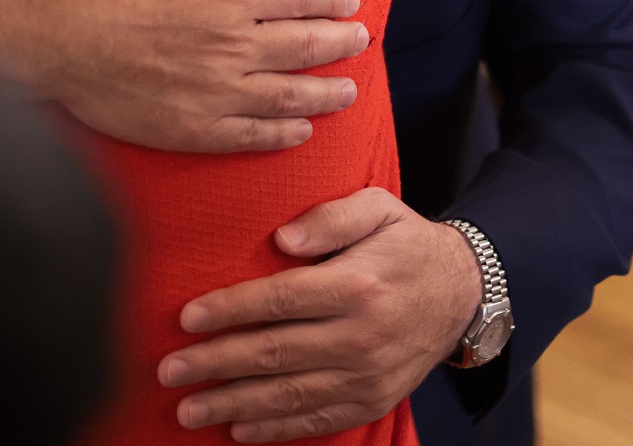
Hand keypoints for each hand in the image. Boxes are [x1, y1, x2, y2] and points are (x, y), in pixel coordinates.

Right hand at [0, 0, 366, 152]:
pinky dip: (283, 134)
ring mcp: (216, 92)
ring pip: (288, 95)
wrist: (52, 35)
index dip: (331, 0)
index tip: (351, 4)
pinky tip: (301, 132)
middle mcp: (234, 46)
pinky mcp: (192, 128)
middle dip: (339, 44)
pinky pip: (252, 135)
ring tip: (347, 92)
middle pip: (305, 46)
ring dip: (324, 93)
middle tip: (360, 43)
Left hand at [158, 188, 483, 441]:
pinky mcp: (373, 400)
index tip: (186, 317)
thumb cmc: (407, 244)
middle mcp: (361, 336)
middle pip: (275, 353)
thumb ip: (331, 217)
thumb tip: (283, 237)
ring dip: (233, 405)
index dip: (230, 310)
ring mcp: (368, 376)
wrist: (463, 292)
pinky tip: (238, 430)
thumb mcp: (379, 208)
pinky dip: (276, 430)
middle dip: (215, 363)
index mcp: (356, 285)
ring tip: (188, 410)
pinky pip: (318, 421)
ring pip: (289, 395)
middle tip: (168, 370)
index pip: (279, 301)